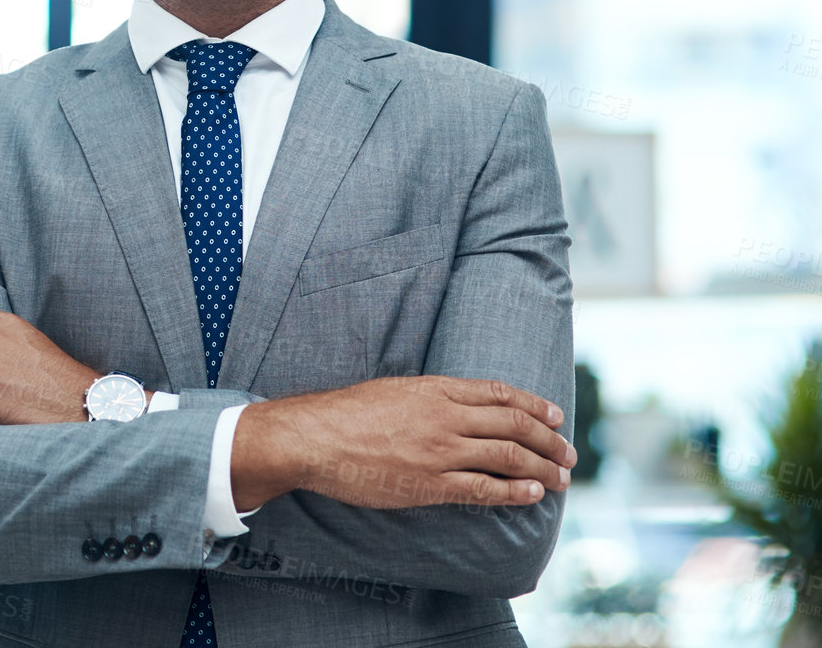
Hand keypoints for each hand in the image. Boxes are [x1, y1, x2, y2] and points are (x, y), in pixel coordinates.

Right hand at [231, 375, 576, 511]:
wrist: (314, 438)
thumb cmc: (345, 413)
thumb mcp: (393, 388)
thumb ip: (428, 396)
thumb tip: (454, 404)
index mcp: (435, 389)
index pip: (499, 394)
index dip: (533, 405)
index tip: (554, 415)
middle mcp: (445, 417)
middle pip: (514, 425)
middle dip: (549, 440)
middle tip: (569, 452)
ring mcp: (440, 451)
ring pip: (508, 457)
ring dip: (542, 467)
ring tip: (561, 477)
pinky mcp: (431, 484)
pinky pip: (484, 489)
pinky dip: (515, 491)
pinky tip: (533, 495)